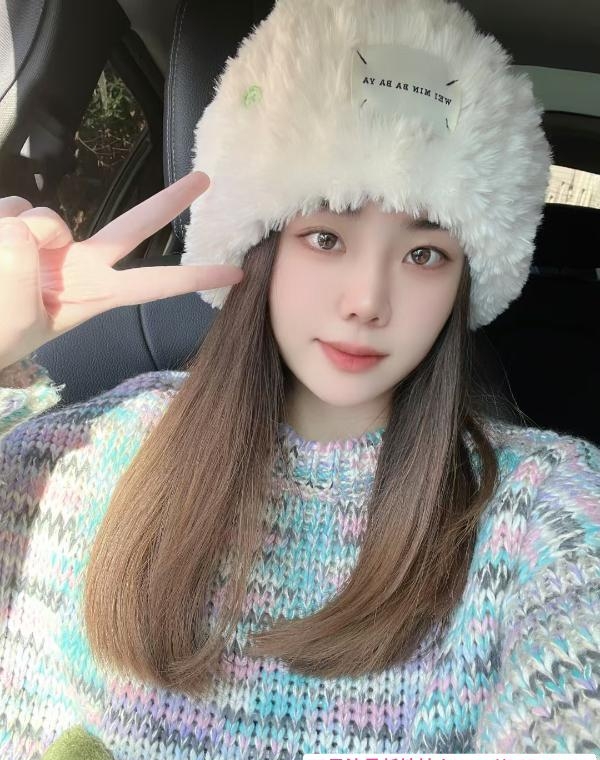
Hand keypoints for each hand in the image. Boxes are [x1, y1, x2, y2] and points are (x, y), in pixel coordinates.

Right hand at [0, 171, 242, 369]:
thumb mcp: (24, 317)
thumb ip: (25, 263)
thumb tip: (29, 223)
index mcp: (96, 292)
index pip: (154, 284)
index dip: (194, 278)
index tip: (236, 275)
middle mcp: (81, 261)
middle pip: (134, 224)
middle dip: (170, 200)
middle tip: (207, 178)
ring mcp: (50, 242)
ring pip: (41, 218)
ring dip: (13, 238)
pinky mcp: (16, 222)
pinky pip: (10, 209)